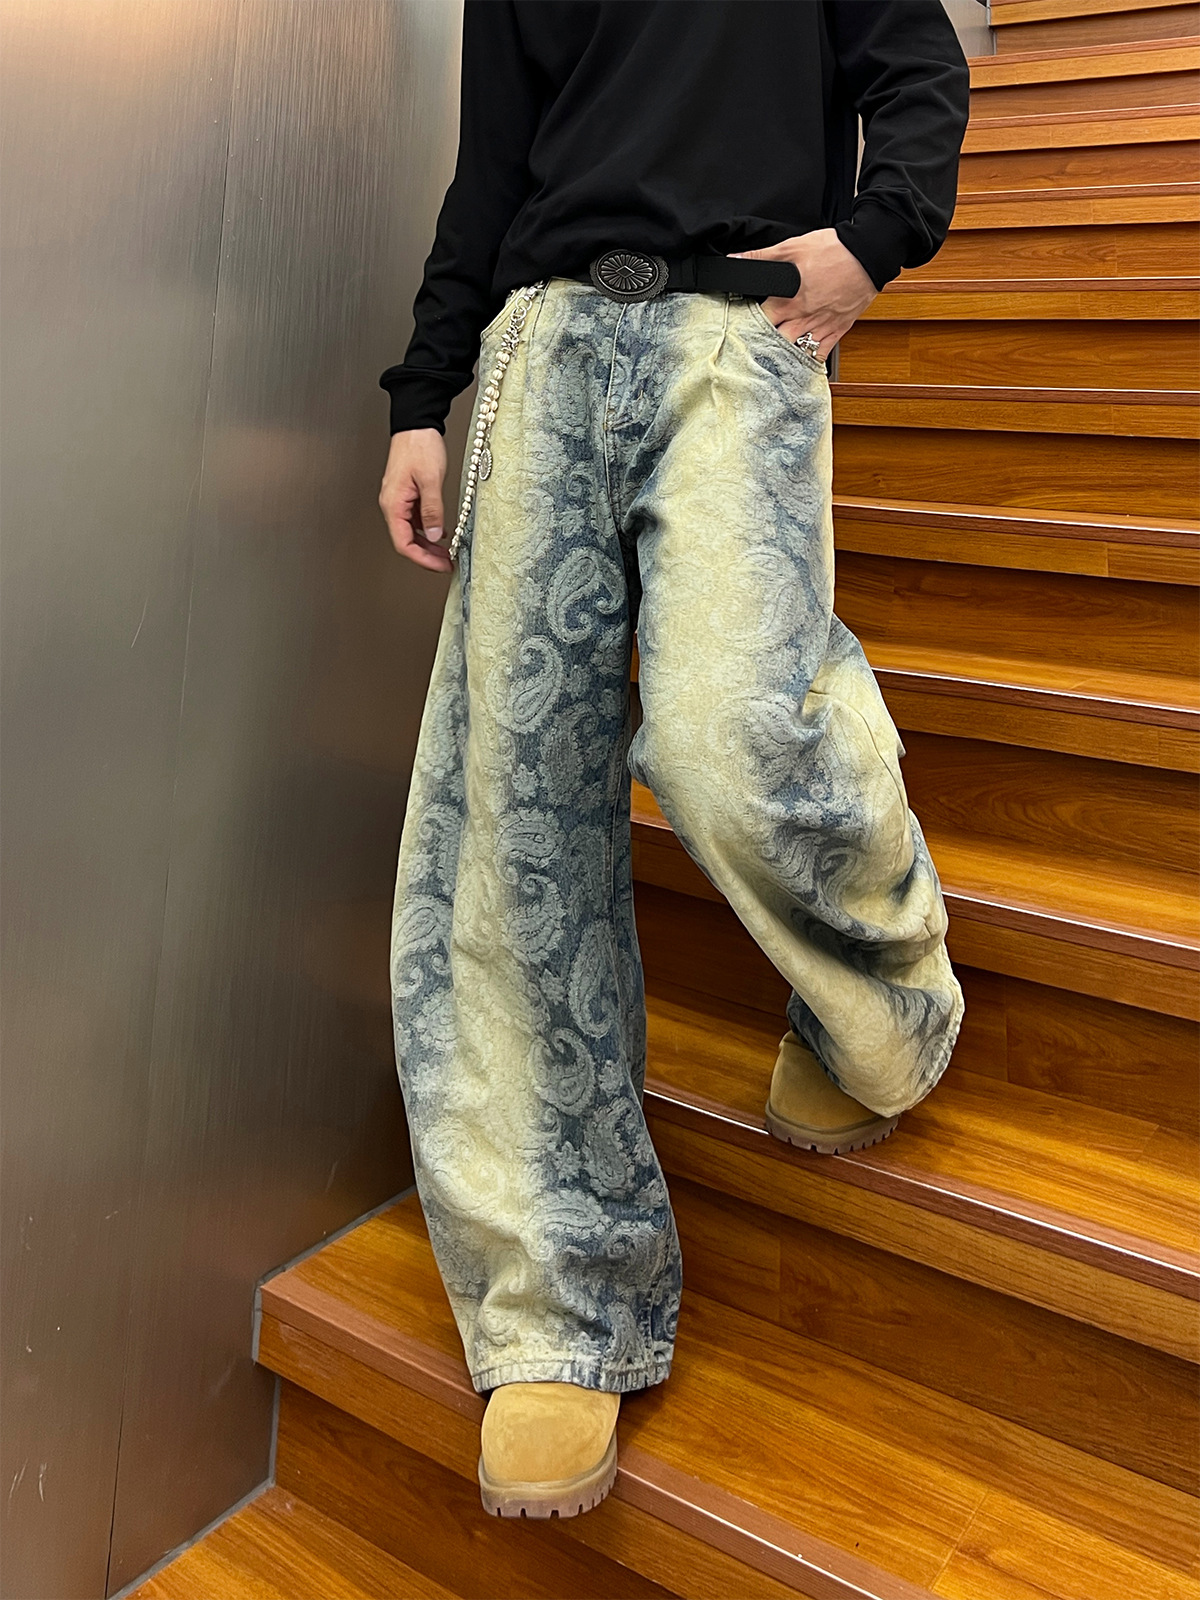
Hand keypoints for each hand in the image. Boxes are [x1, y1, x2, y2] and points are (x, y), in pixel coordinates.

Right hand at [379, 428, 451, 571]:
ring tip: (446, 552)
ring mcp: (399, 499)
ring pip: (410, 532)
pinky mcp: (406, 494)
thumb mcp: (430, 480)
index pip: (404, 543)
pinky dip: (427, 530)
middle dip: (427, 556)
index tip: (440, 565)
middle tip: (446, 563)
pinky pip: (414, 519)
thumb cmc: (419, 445)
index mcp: (393, 503)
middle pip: (406, 541)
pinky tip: (441, 533)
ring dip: (428, 545)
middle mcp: (392, 504)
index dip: (423, 559)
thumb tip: (433, 535)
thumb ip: (432, 510)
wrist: (416, 423)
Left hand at [728, 229, 876, 360]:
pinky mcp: (837, 330)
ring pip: (795, 353)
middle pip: (774, 343)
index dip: (745, 327)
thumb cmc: (834, 250)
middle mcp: (802, 319)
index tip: (738, 328)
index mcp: (787, 300)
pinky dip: (809, 361)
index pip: (758, 322)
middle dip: (763, 346)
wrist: (868, 255)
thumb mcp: (793, 246)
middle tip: (753, 348)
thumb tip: (736, 258)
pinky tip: (799, 362)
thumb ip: (762, 256)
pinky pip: (820, 355)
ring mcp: (820, 327)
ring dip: (783, 356)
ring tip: (773, 358)